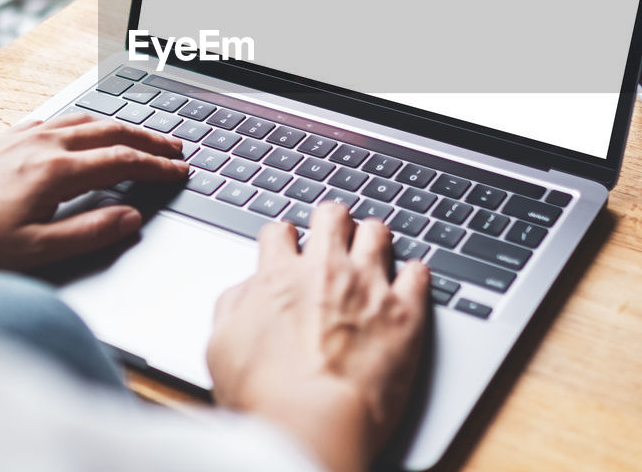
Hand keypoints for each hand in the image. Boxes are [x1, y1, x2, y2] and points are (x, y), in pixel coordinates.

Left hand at [0, 113, 189, 273]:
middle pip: (111, 132)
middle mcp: (43, 144)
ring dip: (120, 127)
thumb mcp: (35, 252)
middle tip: (177, 148)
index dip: (158, 167)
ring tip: (142, 136)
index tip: (182, 173)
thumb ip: (89, 232)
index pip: (123, 162)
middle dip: (149, 140)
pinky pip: (58, 121)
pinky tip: (83, 130)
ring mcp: (21, 138)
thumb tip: (132, 218)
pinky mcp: (3, 140)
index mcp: (57, 171)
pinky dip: (86, 123)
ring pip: (85, 121)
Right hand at [206, 203, 429, 471]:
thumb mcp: (221, 347)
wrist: (313, 426)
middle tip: (334, 235)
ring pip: (377, 233)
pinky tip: (410, 282)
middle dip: (332, 221)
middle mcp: (326, 270)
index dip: (283, 237)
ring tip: (373, 251)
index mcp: (278, 277)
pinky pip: (420, 273)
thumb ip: (234, 305)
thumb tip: (249, 289)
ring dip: (373, 239)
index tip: (288, 246)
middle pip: (333, 216)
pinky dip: (415, 274)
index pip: (280, 230)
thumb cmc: (264, 397)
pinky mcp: (405, 313)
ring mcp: (369, 287)